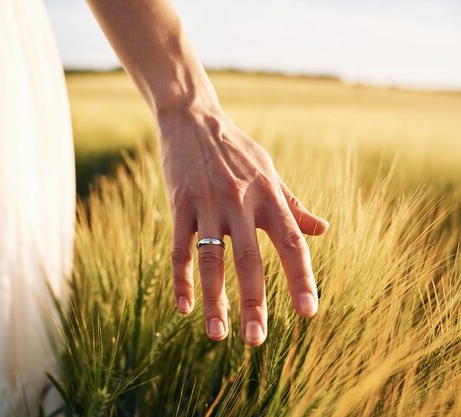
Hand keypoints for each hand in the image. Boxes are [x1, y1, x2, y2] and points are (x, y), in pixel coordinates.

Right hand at [158, 104, 328, 345]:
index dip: (302, 278)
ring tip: (217, 335)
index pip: (291, 243)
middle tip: (256, 340)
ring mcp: (208, 204)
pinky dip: (181, 279)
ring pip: (212, 260)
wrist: (193, 119)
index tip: (309, 312)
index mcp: (268, 196)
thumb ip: (292, 204)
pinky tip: (184, 307)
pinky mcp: (179, 204)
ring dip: (214, 300)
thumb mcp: (270, 171)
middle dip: (254, 302)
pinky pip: (180, 248)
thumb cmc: (236, 149)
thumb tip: (323, 230)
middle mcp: (240, 202)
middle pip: (250, 260)